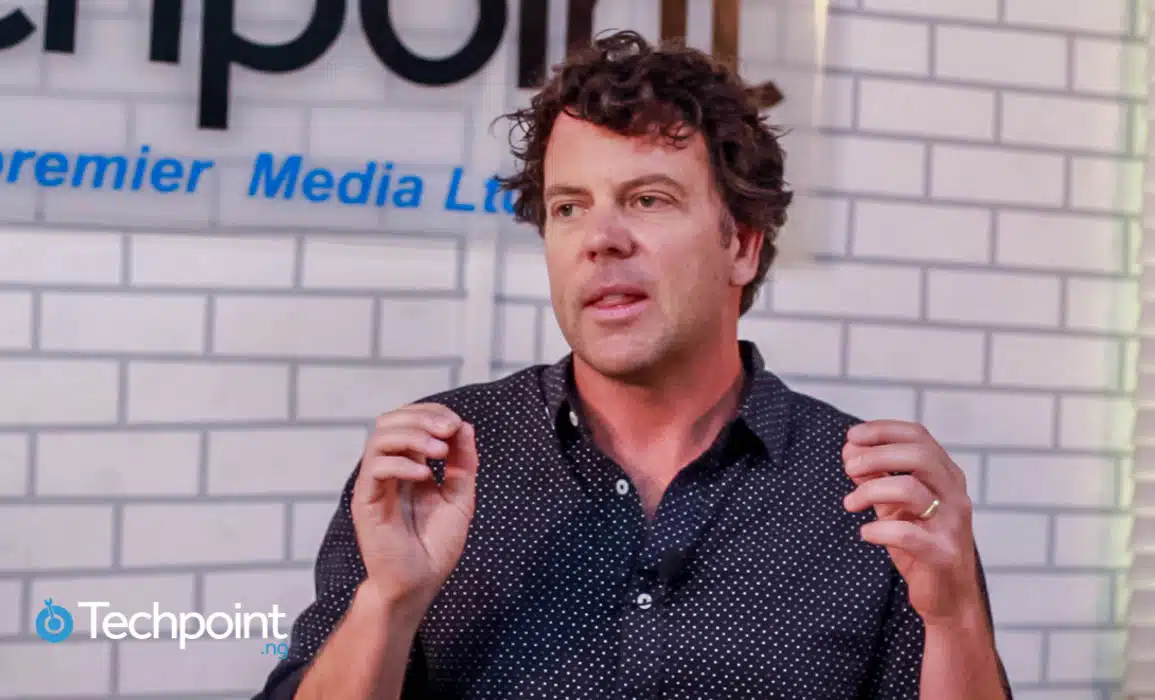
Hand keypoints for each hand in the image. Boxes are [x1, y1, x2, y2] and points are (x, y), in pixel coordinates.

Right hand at [351, 403, 478, 613]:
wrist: (418, 584)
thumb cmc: (435, 546)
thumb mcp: (460, 498)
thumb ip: (464, 463)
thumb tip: (464, 427)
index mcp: (409, 466)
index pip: (409, 422)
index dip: (432, 414)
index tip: (457, 425)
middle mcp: (388, 471)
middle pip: (390, 421)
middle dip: (422, 417)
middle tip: (448, 429)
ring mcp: (374, 484)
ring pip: (379, 438)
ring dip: (413, 435)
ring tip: (440, 451)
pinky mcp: (366, 502)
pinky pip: (376, 468)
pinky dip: (402, 463)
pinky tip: (424, 475)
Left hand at [842, 420, 981, 624]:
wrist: (948, 597)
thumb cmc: (920, 544)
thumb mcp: (895, 505)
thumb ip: (877, 478)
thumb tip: (850, 451)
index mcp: (945, 476)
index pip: (918, 436)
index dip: (882, 430)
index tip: (851, 437)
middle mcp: (955, 494)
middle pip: (918, 455)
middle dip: (875, 455)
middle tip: (848, 469)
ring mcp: (952, 524)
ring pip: (910, 488)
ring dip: (870, 490)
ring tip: (850, 504)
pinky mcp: (943, 553)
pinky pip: (907, 533)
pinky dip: (878, 530)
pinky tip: (866, 534)